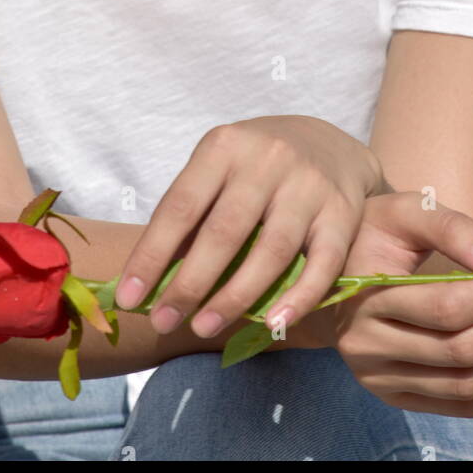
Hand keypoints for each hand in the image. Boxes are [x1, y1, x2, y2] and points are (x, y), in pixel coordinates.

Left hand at [114, 116, 382, 339]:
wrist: (329, 144)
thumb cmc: (256, 168)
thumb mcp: (219, 170)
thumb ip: (191, 215)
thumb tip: (148, 282)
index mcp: (225, 146)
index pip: (181, 205)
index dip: (152, 255)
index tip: (130, 299)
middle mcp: (268, 159)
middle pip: (225, 231)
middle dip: (189, 284)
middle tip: (163, 322)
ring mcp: (309, 185)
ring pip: (272, 251)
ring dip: (235, 297)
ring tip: (203, 328)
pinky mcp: (343, 212)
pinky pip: (322, 264)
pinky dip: (298, 299)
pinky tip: (272, 325)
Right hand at [312, 191, 472, 415]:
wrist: (339, 265)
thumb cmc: (381, 230)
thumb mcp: (408, 211)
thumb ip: (453, 228)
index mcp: (365, 298)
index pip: (448, 308)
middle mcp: (364, 347)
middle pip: (460, 351)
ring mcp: (378, 379)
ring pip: (464, 385)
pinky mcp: (395, 397)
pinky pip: (461, 405)